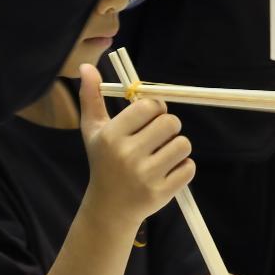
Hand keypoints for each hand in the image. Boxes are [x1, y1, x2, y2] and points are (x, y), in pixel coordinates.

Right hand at [77, 65, 191, 229]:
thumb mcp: (92, 130)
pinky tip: (166, 172)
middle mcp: (126, 155)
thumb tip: (86, 65)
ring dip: (176, 147)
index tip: (149, 119)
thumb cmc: (102, 162)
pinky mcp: (161, 193)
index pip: (149, 106)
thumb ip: (91, 97)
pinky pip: (188, 167)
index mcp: (111, 136)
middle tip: (157, 137)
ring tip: (161, 155)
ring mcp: (144, 176)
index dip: (155, 109)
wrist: (108, 208)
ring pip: (183, 144)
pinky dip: (182, 167)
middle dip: (168, 127)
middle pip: (171, 122)